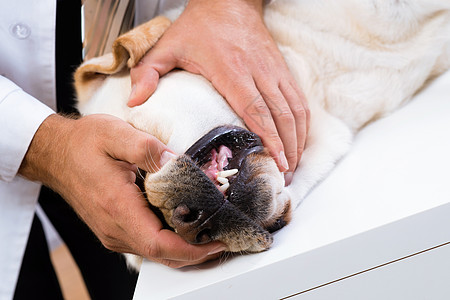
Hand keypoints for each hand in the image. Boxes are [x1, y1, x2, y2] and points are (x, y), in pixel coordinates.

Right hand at [19, 114, 224, 267]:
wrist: (57, 154)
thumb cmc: (84, 144)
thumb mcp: (116, 134)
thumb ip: (148, 148)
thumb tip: (177, 163)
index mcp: (117, 207)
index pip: (158, 245)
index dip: (191, 250)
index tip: (217, 243)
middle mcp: (114, 228)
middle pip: (162, 255)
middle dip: (196, 253)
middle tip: (224, 238)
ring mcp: (113, 232)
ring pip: (155, 253)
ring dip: (185, 249)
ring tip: (211, 233)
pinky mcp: (115, 229)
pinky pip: (147, 244)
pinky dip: (170, 242)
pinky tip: (186, 227)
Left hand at [128, 0, 309, 183]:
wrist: (229, 0)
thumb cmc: (199, 26)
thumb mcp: (168, 45)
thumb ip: (148, 72)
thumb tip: (133, 102)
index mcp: (232, 69)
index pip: (256, 109)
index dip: (269, 138)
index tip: (276, 162)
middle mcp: (259, 71)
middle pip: (282, 115)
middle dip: (287, 148)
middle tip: (284, 177)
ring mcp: (274, 70)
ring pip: (295, 109)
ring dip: (298, 139)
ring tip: (293, 166)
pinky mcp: (282, 69)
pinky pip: (299, 99)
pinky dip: (302, 124)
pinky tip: (298, 141)